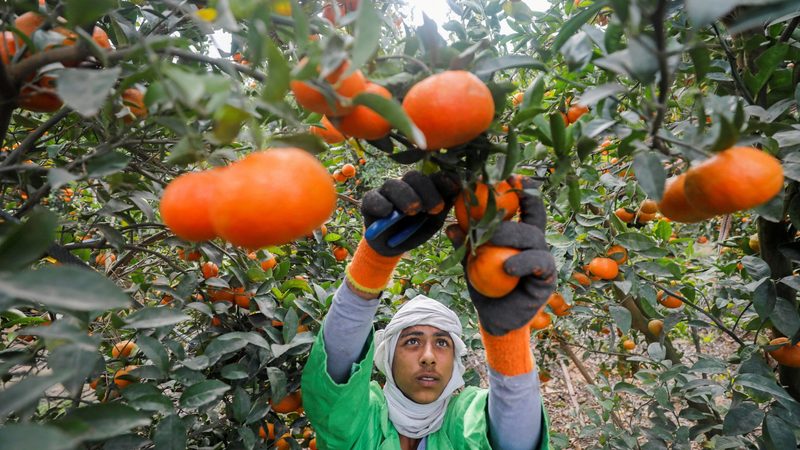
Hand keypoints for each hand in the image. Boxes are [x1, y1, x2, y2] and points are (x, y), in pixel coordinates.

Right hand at [361, 170, 459, 256]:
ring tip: (413, 210)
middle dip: (427, 191)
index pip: (434, 176)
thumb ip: (445, 205)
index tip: (455, 189)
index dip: (444, 180)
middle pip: (414, 177)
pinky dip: (381, 204)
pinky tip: (388, 212)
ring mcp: (386, 191)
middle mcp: (405, 184)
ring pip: (394, 185)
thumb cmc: (415, 229)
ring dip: (406, 196)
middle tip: (435, 209)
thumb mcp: (434, 220)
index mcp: (423, 186)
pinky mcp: (369, 200)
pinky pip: (373, 198)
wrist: (392, 246)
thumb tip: (459, 189)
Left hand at [447, 176, 555, 335]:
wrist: (496, 319)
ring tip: (489, 241)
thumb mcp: (470, 262)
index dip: (524, 190)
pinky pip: (538, 264)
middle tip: (485, 216)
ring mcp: (544, 260)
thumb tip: (450, 227)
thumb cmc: (484, 287)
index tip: (513, 176)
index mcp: (520, 235)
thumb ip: (465, 245)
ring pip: (534, 239)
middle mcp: (536, 244)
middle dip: (509, 213)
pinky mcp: (547, 278)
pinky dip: (522, 262)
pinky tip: (506, 266)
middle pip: (530, 220)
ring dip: (511, 236)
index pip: (527, 208)